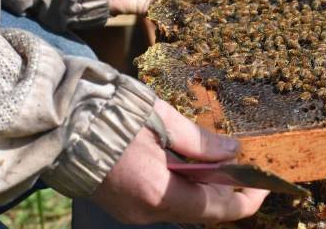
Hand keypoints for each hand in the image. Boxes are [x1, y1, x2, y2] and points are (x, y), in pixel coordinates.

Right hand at [90, 100, 268, 224]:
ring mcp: (133, 211)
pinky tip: (194, 167)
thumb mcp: (163, 120)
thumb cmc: (111, 114)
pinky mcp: (124, 204)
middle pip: (201, 211)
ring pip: (184, 208)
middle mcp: (146, 211)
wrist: (60, 122)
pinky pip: (166, 202)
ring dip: (207, 189)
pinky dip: (186, 188)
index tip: (265, 186)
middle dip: (228, 193)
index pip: (216, 208)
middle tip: (247, 170)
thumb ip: (200, 141)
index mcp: (158, 192)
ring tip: (224, 165)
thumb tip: (232, 152)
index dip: (245, 200)